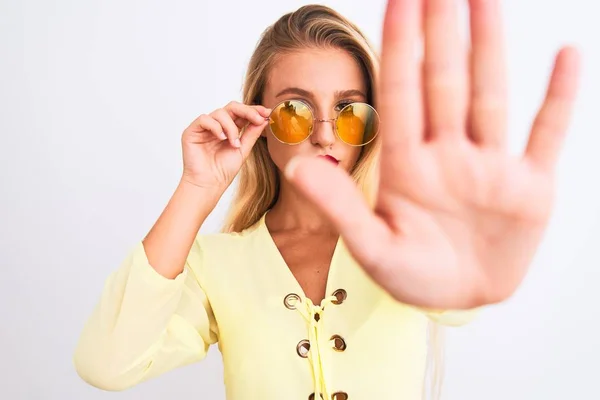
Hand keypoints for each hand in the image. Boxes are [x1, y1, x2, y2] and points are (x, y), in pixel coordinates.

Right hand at [181, 101, 269, 189]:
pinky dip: (215, 127)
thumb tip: (264, 118)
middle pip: (232, 107)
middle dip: (247, 111)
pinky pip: (205, 119)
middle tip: (258, 118)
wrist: (209, 184)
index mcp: (230, 129)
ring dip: (231, 127)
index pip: (242, 113)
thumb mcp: (243, 149)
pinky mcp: (192, 131)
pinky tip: (221, 138)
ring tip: (234, 143)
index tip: (267, 113)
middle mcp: (217, 125)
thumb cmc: (223, 171)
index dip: (254, 111)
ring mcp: (205, 127)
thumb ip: (252, 133)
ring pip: (220, 113)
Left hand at [284, 0, 580, 308]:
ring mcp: (490, 167)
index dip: (401, 46)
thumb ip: (338, 206)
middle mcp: (448, 155)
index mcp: (407, 166)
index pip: (402, 93)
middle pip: (444, 82)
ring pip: (490, 95)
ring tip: (485, 0)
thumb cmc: (411, 275)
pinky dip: (559, 98)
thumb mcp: (371, 247)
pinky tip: (566, 57)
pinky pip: (546, 134)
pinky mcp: (530, 187)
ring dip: (489, 47)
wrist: (457, 299)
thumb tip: (296, 166)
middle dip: (441, 31)